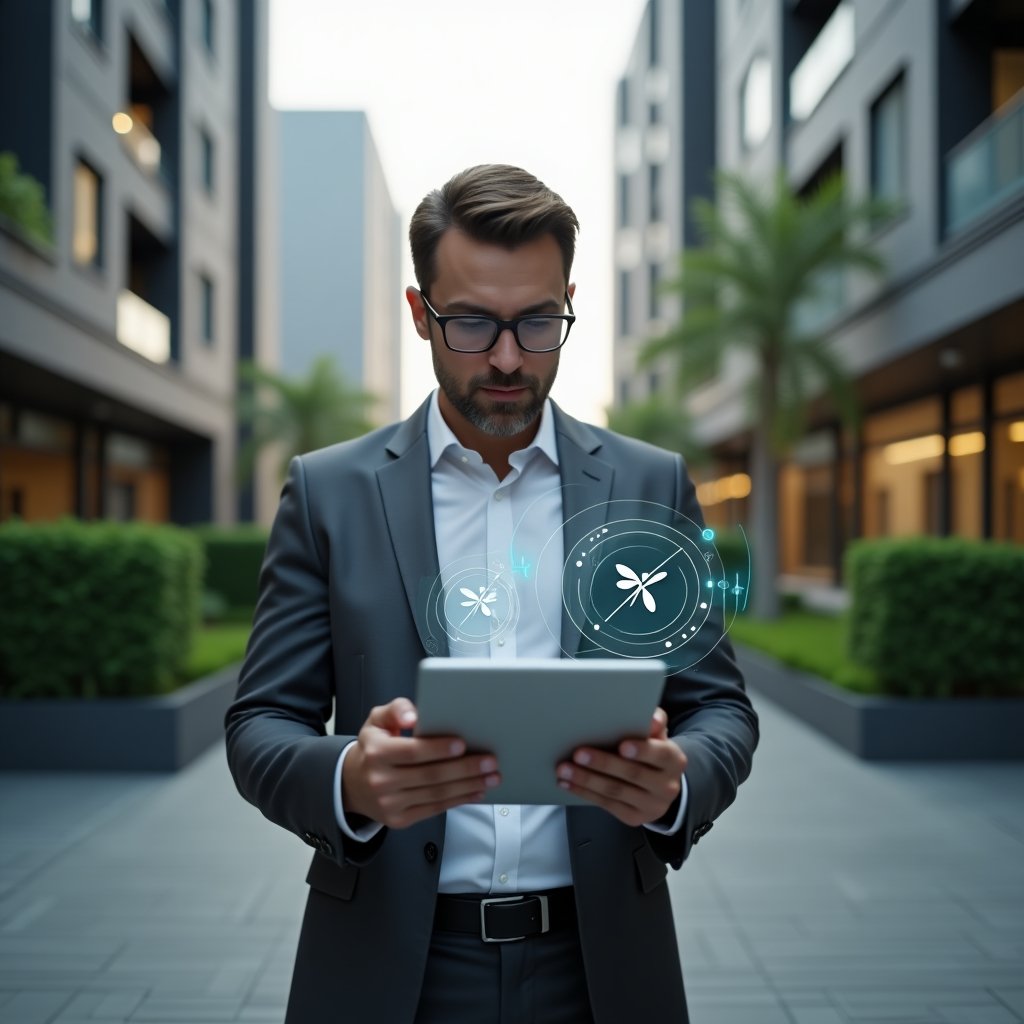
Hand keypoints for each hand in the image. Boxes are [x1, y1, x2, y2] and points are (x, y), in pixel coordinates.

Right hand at [342, 698, 500, 829]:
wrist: (353, 783)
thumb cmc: (374, 746)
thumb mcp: (377, 720)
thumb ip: (396, 709)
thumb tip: (413, 715)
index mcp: (376, 752)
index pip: (412, 751)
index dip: (438, 749)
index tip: (462, 744)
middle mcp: (381, 780)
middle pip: (430, 775)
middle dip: (464, 768)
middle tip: (489, 761)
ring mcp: (390, 803)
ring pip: (436, 794)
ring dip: (468, 786)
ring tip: (490, 776)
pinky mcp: (399, 819)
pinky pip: (434, 809)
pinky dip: (458, 800)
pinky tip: (475, 791)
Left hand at [555, 708, 686, 827]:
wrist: (661, 786)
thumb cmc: (652, 751)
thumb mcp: (657, 736)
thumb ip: (654, 722)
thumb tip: (650, 716)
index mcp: (675, 761)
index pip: (661, 755)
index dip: (642, 750)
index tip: (622, 745)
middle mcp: (667, 786)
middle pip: (633, 774)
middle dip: (603, 763)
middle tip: (578, 753)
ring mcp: (651, 805)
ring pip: (616, 791)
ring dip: (587, 780)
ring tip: (565, 769)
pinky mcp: (634, 818)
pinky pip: (607, 804)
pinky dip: (585, 792)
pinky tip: (568, 783)